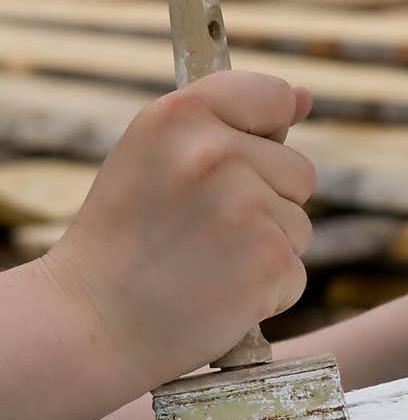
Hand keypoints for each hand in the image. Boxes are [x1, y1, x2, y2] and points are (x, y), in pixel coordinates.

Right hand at [42, 71, 316, 391]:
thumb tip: (303, 98)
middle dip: (265, 204)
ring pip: (299, 226)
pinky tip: (215, 296)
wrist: (91, 323)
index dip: (265, 133)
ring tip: (203, 266)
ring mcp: (247, 206)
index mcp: (180, 115)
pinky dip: (265, 294)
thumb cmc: (122, 242)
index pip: (270, 96)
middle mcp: (216, 152)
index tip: (235, 166)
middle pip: (298, 171)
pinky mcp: (269, 261)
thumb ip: (224, 123)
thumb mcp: (152, 158)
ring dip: (265, 250)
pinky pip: (295, 273)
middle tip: (199, 234)